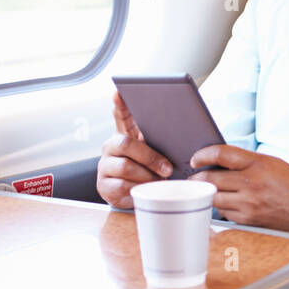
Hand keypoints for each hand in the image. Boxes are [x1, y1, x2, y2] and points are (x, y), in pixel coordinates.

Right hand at [96, 92, 173, 208]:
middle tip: (167, 169)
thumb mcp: (155, 153)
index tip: (119, 93)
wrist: (134, 195)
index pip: (120, 115)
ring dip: (147, 175)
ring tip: (159, 181)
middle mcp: (110, 147)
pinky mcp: (103, 186)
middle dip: (150, 157)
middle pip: (125, 143)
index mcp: (124, 134)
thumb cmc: (148, 170)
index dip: (120, 104)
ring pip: (125, 167)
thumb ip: (161, 141)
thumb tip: (184, 131)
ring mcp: (104, 166)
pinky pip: (122, 186)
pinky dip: (140, 188)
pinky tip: (148, 190)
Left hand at [188, 144, 288, 237]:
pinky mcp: (250, 221)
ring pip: (215, 199)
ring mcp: (250, 204)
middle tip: (193, 178)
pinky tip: (227, 204)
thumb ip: (246, 161)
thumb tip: (217, 163)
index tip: (195, 159)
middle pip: (211, 179)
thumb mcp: (271, 163)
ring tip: (208, 191)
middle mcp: (252, 184)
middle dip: (197, 179)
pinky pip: (225, 214)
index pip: (221, 154)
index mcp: (258, 164)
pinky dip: (222, 209)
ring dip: (208, 195)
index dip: (203, 155)